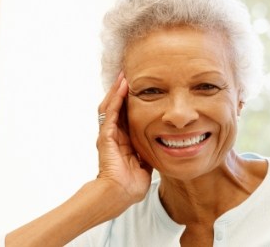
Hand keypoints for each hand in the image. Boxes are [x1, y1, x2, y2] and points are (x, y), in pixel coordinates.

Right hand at [96, 71, 152, 206]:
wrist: (120, 194)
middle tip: (128, 75)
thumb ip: (149, 153)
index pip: (126, 116)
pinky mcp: (106, 137)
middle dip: (122, 91)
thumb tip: (163, 147)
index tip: (139, 89)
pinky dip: (116, 100)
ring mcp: (108, 136)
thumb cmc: (131, 185)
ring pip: (110, 107)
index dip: (130, 102)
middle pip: (116, 107)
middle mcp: (113, 136)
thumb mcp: (145, 164)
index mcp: (123, 141)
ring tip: (124, 76)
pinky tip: (121, 89)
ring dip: (117, 91)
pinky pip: (110, 114)